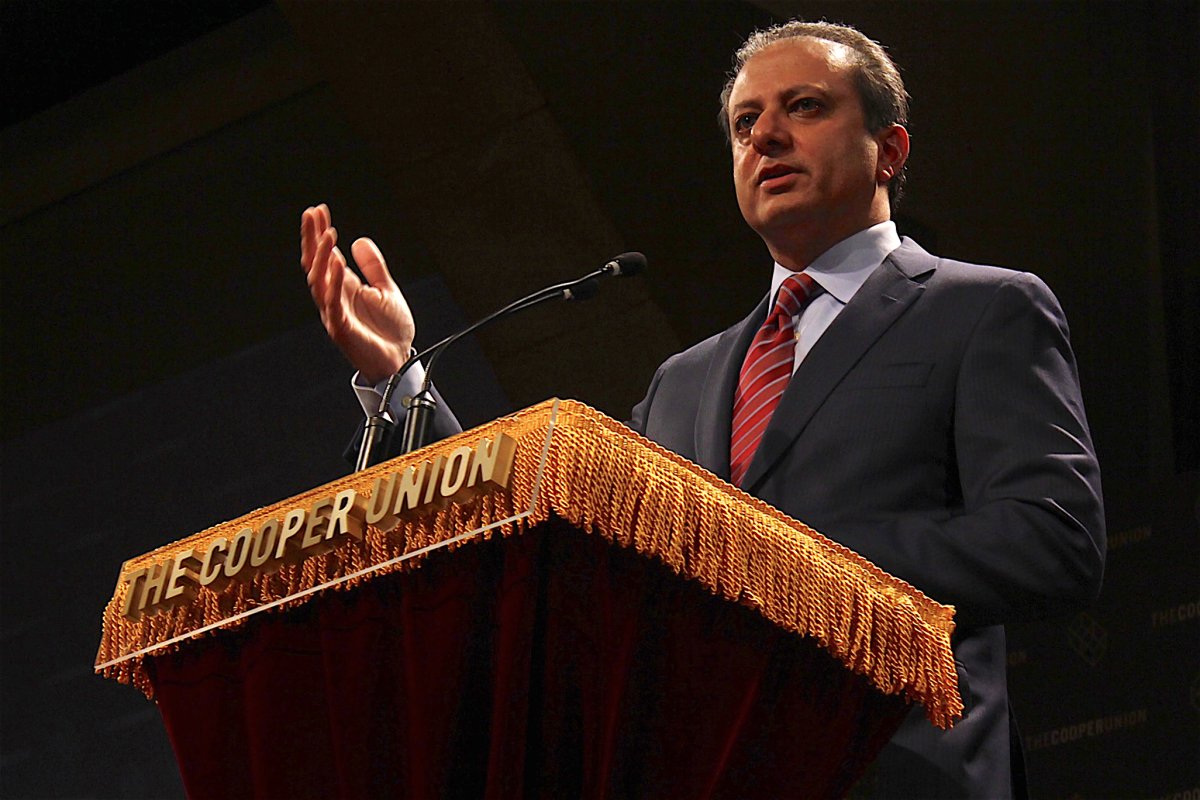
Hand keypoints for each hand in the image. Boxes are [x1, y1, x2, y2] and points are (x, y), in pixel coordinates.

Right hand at [300, 204, 414, 383]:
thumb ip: (373, 267)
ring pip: (319, 280)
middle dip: (313, 239)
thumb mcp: (386, 290)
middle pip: (315, 263)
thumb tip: (359, 241)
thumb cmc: (390, 331)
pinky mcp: (341, 327)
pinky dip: (334, 282)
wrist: (399, 360)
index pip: (326, 255)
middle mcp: (335, 297)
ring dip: (322, 256)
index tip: (319, 210)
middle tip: (312, 214)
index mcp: (344, 287)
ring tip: (328, 233)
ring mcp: (335, 312)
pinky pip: (333, 302)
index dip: (320, 233)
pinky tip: (337, 262)